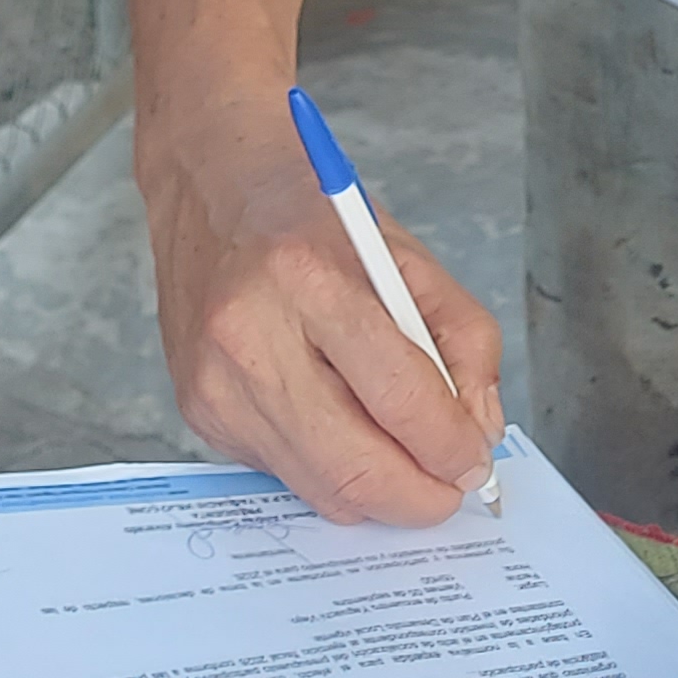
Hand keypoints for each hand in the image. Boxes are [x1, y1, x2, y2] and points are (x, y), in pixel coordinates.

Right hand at [137, 106, 502, 524]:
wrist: (208, 182)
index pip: (400, 399)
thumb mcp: (407, 255)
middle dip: (423, 495)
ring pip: (322, 489)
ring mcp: (215, 384)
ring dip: (380, 490)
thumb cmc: (307, 215)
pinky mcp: (199, 413)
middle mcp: (249, 338)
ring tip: (406, 454)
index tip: (475, 460)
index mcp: (307, 278)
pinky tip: (338, 421)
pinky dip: (330, 467)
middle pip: (356, 469)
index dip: (453, 446)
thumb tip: (478, 429)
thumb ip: (463, 340)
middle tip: (453, 482)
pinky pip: (286, 475)